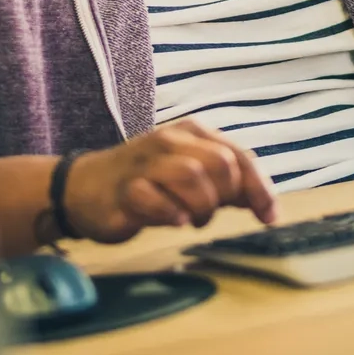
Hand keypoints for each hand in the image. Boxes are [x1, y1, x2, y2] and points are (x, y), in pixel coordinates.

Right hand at [63, 120, 278, 242]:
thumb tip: (263, 203)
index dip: (259, 188)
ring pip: (192, 176)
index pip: (239, 156)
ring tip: (191, 219)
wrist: (84, 187)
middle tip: (211, 213)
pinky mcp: (124, 189)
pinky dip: (170, 214)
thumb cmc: (147, 181)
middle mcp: (170, 141)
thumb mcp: (190, 175)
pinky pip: (154, 199)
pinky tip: (172, 221)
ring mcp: (145, 163)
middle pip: (221, 164)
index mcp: (192, 133)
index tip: (269, 217)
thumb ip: (225, 184)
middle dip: (225, 197)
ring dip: (201, 207)